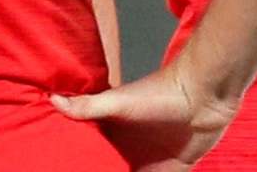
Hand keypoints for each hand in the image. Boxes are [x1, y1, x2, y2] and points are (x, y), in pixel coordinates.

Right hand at [51, 59, 239, 170]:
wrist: (205, 94)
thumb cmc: (160, 92)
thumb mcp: (120, 102)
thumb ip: (88, 106)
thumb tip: (51, 98)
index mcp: (113, 137)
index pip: (90, 158)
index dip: (79, 165)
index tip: (59, 170)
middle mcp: (128, 152)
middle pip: (107, 171)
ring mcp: (149, 163)